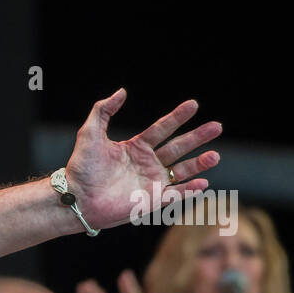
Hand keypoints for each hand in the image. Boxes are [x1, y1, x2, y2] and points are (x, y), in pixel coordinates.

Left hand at [63, 89, 221, 230]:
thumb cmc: (81, 168)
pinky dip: (188, 190)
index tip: (193, 104)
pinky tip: (202, 183)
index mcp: (136, 147)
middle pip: (178, 147)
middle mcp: (147, 164)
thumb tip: (122, 92)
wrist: (76, 197)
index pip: (162, 128)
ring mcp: (151, 182)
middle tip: (217, 127)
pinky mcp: (151, 200)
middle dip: (197, 137)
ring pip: (182, 171)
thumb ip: (103, 111)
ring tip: (215, 156)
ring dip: (199, 163)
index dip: (178, 117)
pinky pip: (174, 195)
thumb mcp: (90, 133)